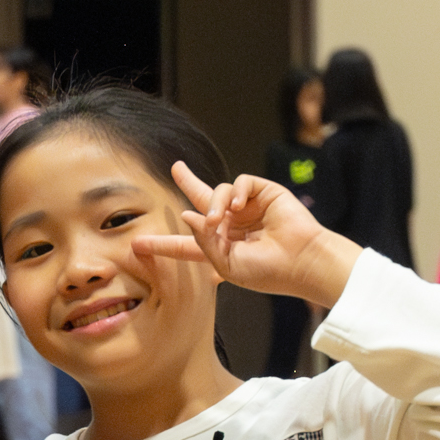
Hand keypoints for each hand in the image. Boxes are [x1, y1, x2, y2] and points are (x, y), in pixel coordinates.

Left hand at [133, 163, 359, 306]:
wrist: (301, 261)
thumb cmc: (267, 271)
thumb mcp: (227, 265)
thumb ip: (204, 243)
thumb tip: (186, 215)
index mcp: (221, 248)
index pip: (186, 245)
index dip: (163, 244)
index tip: (138, 244)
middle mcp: (232, 225)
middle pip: (203, 201)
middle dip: (189, 183)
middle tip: (176, 167)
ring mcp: (248, 208)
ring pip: (217, 192)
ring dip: (213, 203)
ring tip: (219, 220)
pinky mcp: (263, 193)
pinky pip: (239, 182)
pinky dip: (233, 191)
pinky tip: (236, 206)